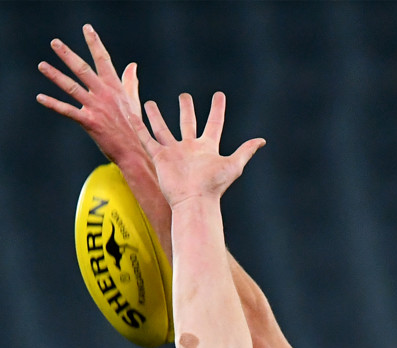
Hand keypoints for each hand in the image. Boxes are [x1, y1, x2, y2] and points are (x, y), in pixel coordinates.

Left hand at [37, 23, 143, 162]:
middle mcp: (104, 94)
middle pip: (83, 69)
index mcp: (115, 88)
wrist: (136, 152)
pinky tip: (41, 97)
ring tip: (42, 66)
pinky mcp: (90, 122)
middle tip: (55, 43)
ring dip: (55, 75)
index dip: (95, 43)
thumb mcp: (133, 102)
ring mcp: (96, 108)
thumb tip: (132, 66)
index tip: (87, 29)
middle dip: (67, 55)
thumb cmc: (135, 128)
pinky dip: (53, 104)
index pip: (104, 60)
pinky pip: (68, 110)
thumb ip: (130, 82)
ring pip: (72, 87)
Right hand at [133, 91, 264, 208]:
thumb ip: (245, 151)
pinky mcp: (160, 158)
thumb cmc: (214, 186)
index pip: (214, 124)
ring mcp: (174, 153)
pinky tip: (132, 116)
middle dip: (186, 109)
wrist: (194, 201)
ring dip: (156, 116)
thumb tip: (262, 140)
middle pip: (187, 124)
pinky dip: (139, 127)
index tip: (219, 95)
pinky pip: (147, 139)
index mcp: (207, 148)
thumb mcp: (234, 165)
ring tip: (150, 102)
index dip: (217, 110)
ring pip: (163, 129)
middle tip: (184, 96)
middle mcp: (190, 148)